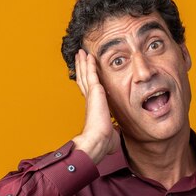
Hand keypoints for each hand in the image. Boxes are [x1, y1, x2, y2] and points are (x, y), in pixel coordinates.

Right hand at [72, 49, 119, 163]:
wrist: (98, 140)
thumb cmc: (103, 142)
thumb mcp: (112, 135)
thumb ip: (113, 131)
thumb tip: (116, 136)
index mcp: (94, 108)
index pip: (88, 91)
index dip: (86, 82)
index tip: (84, 75)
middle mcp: (90, 100)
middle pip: (84, 79)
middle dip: (82, 68)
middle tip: (79, 58)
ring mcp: (91, 95)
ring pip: (86, 74)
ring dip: (83, 63)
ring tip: (81, 53)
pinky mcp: (95, 91)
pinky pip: (92, 73)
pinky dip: (90, 64)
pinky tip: (89, 55)